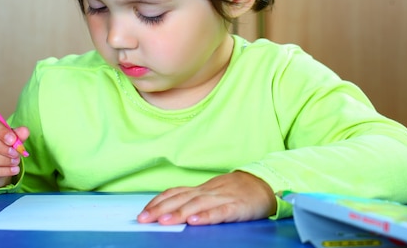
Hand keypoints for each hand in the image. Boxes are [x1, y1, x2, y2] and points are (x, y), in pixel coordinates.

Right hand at [0, 116, 29, 188]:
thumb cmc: (0, 147)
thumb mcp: (9, 138)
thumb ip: (16, 134)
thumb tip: (24, 131)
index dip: (1, 131)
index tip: (13, 140)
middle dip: (0, 146)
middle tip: (15, 153)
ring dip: (1, 160)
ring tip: (15, 161)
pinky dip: (0, 171)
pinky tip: (12, 170)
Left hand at [136, 171, 275, 225]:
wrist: (263, 184)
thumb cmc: (235, 191)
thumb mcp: (211, 193)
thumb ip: (193, 200)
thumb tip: (169, 210)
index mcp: (200, 189)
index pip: (174, 193)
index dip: (157, 202)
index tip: (142, 212)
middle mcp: (208, 192)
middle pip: (181, 199)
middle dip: (160, 209)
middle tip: (144, 219)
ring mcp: (222, 198)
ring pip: (197, 205)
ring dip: (179, 213)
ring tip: (164, 221)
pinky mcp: (236, 207)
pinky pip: (220, 212)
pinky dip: (207, 216)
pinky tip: (196, 222)